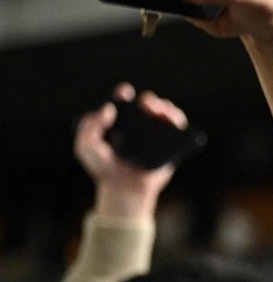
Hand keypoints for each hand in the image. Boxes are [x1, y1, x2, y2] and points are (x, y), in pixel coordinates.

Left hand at [75, 83, 187, 218]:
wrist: (122, 189)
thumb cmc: (103, 168)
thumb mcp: (86, 147)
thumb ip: (89, 127)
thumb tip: (109, 109)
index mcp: (119, 120)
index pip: (123, 101)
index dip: (124, 93)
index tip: (125, 92)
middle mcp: (139, 124)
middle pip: (148, 104)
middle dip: (149, 100)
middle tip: (146, 105)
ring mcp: (156, 134)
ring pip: (165, 113)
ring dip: (165, 108)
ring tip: (160, 112)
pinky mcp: (171, 145)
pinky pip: (179, 129)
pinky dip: (178, 121)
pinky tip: (173, 121)